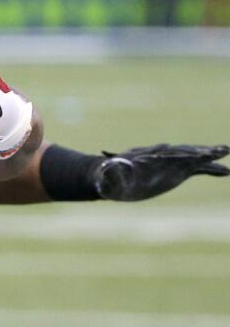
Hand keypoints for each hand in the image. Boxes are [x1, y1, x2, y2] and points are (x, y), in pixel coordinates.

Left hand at [95, 144, 228, 200]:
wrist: (112, 177)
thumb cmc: (109, 177)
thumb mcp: (108, 176)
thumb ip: (112, 170)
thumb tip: (110, 163)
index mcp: (148, 156)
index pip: (167, 153)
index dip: (181, 154)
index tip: (196, 154)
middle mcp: (162, 157)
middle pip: (185, 152)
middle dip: (201, 151)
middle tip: (221, 149)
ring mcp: (171, 163)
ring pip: (194, 158)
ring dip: (210, 157)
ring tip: (227, 152)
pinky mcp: (176, 172)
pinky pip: (197, 169)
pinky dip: (210, 169)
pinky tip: (227, 172)